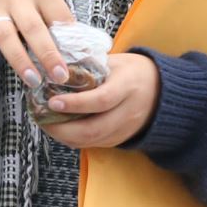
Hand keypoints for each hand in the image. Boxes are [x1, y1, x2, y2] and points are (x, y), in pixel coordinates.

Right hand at [0, 0, 74, 87]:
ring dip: (19, 59)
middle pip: (31, 27)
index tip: (78, 62)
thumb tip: (82, 51)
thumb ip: (61, 20)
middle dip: (47, 53)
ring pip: (4, 35)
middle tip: (60, 76)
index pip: (56, 15)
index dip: (69, 40)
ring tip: (33, 80)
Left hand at [38, 53, 160, 149]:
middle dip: (62, 128)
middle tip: (40, 118)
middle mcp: (128, 111)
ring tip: (45, 123)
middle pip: (94, 129)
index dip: (75, 104)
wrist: (165, 92)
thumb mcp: (116, 61)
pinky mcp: (121, 139)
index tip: (52, 102)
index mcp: (127, 86)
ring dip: (64, 136)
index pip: (101, 100)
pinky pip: (94, 144)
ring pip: (92, 141)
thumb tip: (57, 69)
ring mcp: (126, 129)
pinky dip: (74, 139)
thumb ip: (90, 67)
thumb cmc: (135, 71)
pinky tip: (61, 129)